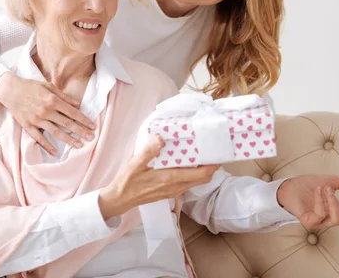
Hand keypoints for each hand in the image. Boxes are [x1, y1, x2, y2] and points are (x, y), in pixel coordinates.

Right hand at [0, 72, 95, 153]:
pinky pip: (39, 138)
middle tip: (91, 138)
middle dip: (81, 131)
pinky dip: (47, 146)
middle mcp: (46, 111)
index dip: (84, 120)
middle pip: (67, 124)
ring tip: (79, 145)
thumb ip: (64, 96)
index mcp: (52, 100)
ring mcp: (37, 119)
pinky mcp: (28, 126)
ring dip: (69, 139)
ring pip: (56, 132)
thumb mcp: (48, 86)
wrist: (9, 90)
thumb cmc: (30, 86)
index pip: (72, 112)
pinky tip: (55, 152)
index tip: (93, 126)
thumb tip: (78, 104)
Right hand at [99, 135, 219, 219]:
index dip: (214, 165)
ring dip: (203, 170)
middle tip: (214, 150)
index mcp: (170, 179)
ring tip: (202, 154)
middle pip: (203, 178)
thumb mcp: (135, 164)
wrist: (119, 200)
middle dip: (211, 166)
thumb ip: (148, 151)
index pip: (201, 174)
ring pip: (196, 181)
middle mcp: (175, 187)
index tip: (220, 153)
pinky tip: (186, 163)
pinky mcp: (169, 192)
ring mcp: (173, 191)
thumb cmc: (127, 182)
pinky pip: (187, 183)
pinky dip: (193, 174)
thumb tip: (160, 138)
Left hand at [276, 174, 338, 233]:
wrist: (289, 185)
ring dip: (333, 202)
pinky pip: (319, 215)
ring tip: (327, 188)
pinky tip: (319, 190)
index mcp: (338, 211)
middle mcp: (331, 219)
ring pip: (336, 219)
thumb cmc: (310, 185)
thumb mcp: (333, 181)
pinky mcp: (308, 221)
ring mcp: (320, 222)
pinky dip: (320, 201)